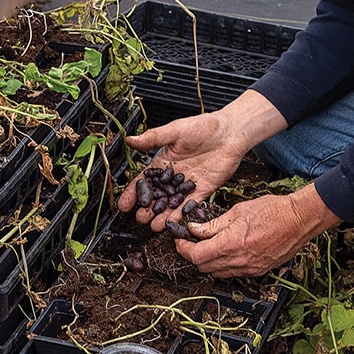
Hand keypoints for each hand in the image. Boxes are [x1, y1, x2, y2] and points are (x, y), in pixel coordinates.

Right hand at [117, 90, 287, 230]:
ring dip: (162, 215)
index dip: (133, 193)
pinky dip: (181, 214)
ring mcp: (187, 185)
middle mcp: (173, 175)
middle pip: (156, 196)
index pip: (144, 180)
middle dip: (147, 208)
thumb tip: (130, 140)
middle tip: (140, 218)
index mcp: (163, 161)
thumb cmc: (203, 127)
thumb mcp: (175, 131)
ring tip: (154, 226)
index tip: (123, 205)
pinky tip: (173, 223)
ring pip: (171, 203)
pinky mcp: (203, 190)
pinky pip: (190, 205)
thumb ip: (153, 138)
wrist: (230, 132)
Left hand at [174, 183, 340, 278]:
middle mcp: (239, 260)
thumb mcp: (239, 211)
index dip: (183, 249)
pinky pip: (233, 273)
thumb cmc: (273, 210)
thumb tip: (195, 230)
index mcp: (231, 243)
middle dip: (193, 255)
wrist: (300, 219)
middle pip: (203, 267)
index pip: (196, 255)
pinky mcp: (259, 271)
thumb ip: (214, 224)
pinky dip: (224, 265)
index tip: (180, 240)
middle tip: (191, 241)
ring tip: (208, 246)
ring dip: (208, 262)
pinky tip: (226, 251)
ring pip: (217, 273)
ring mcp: (250, 268)